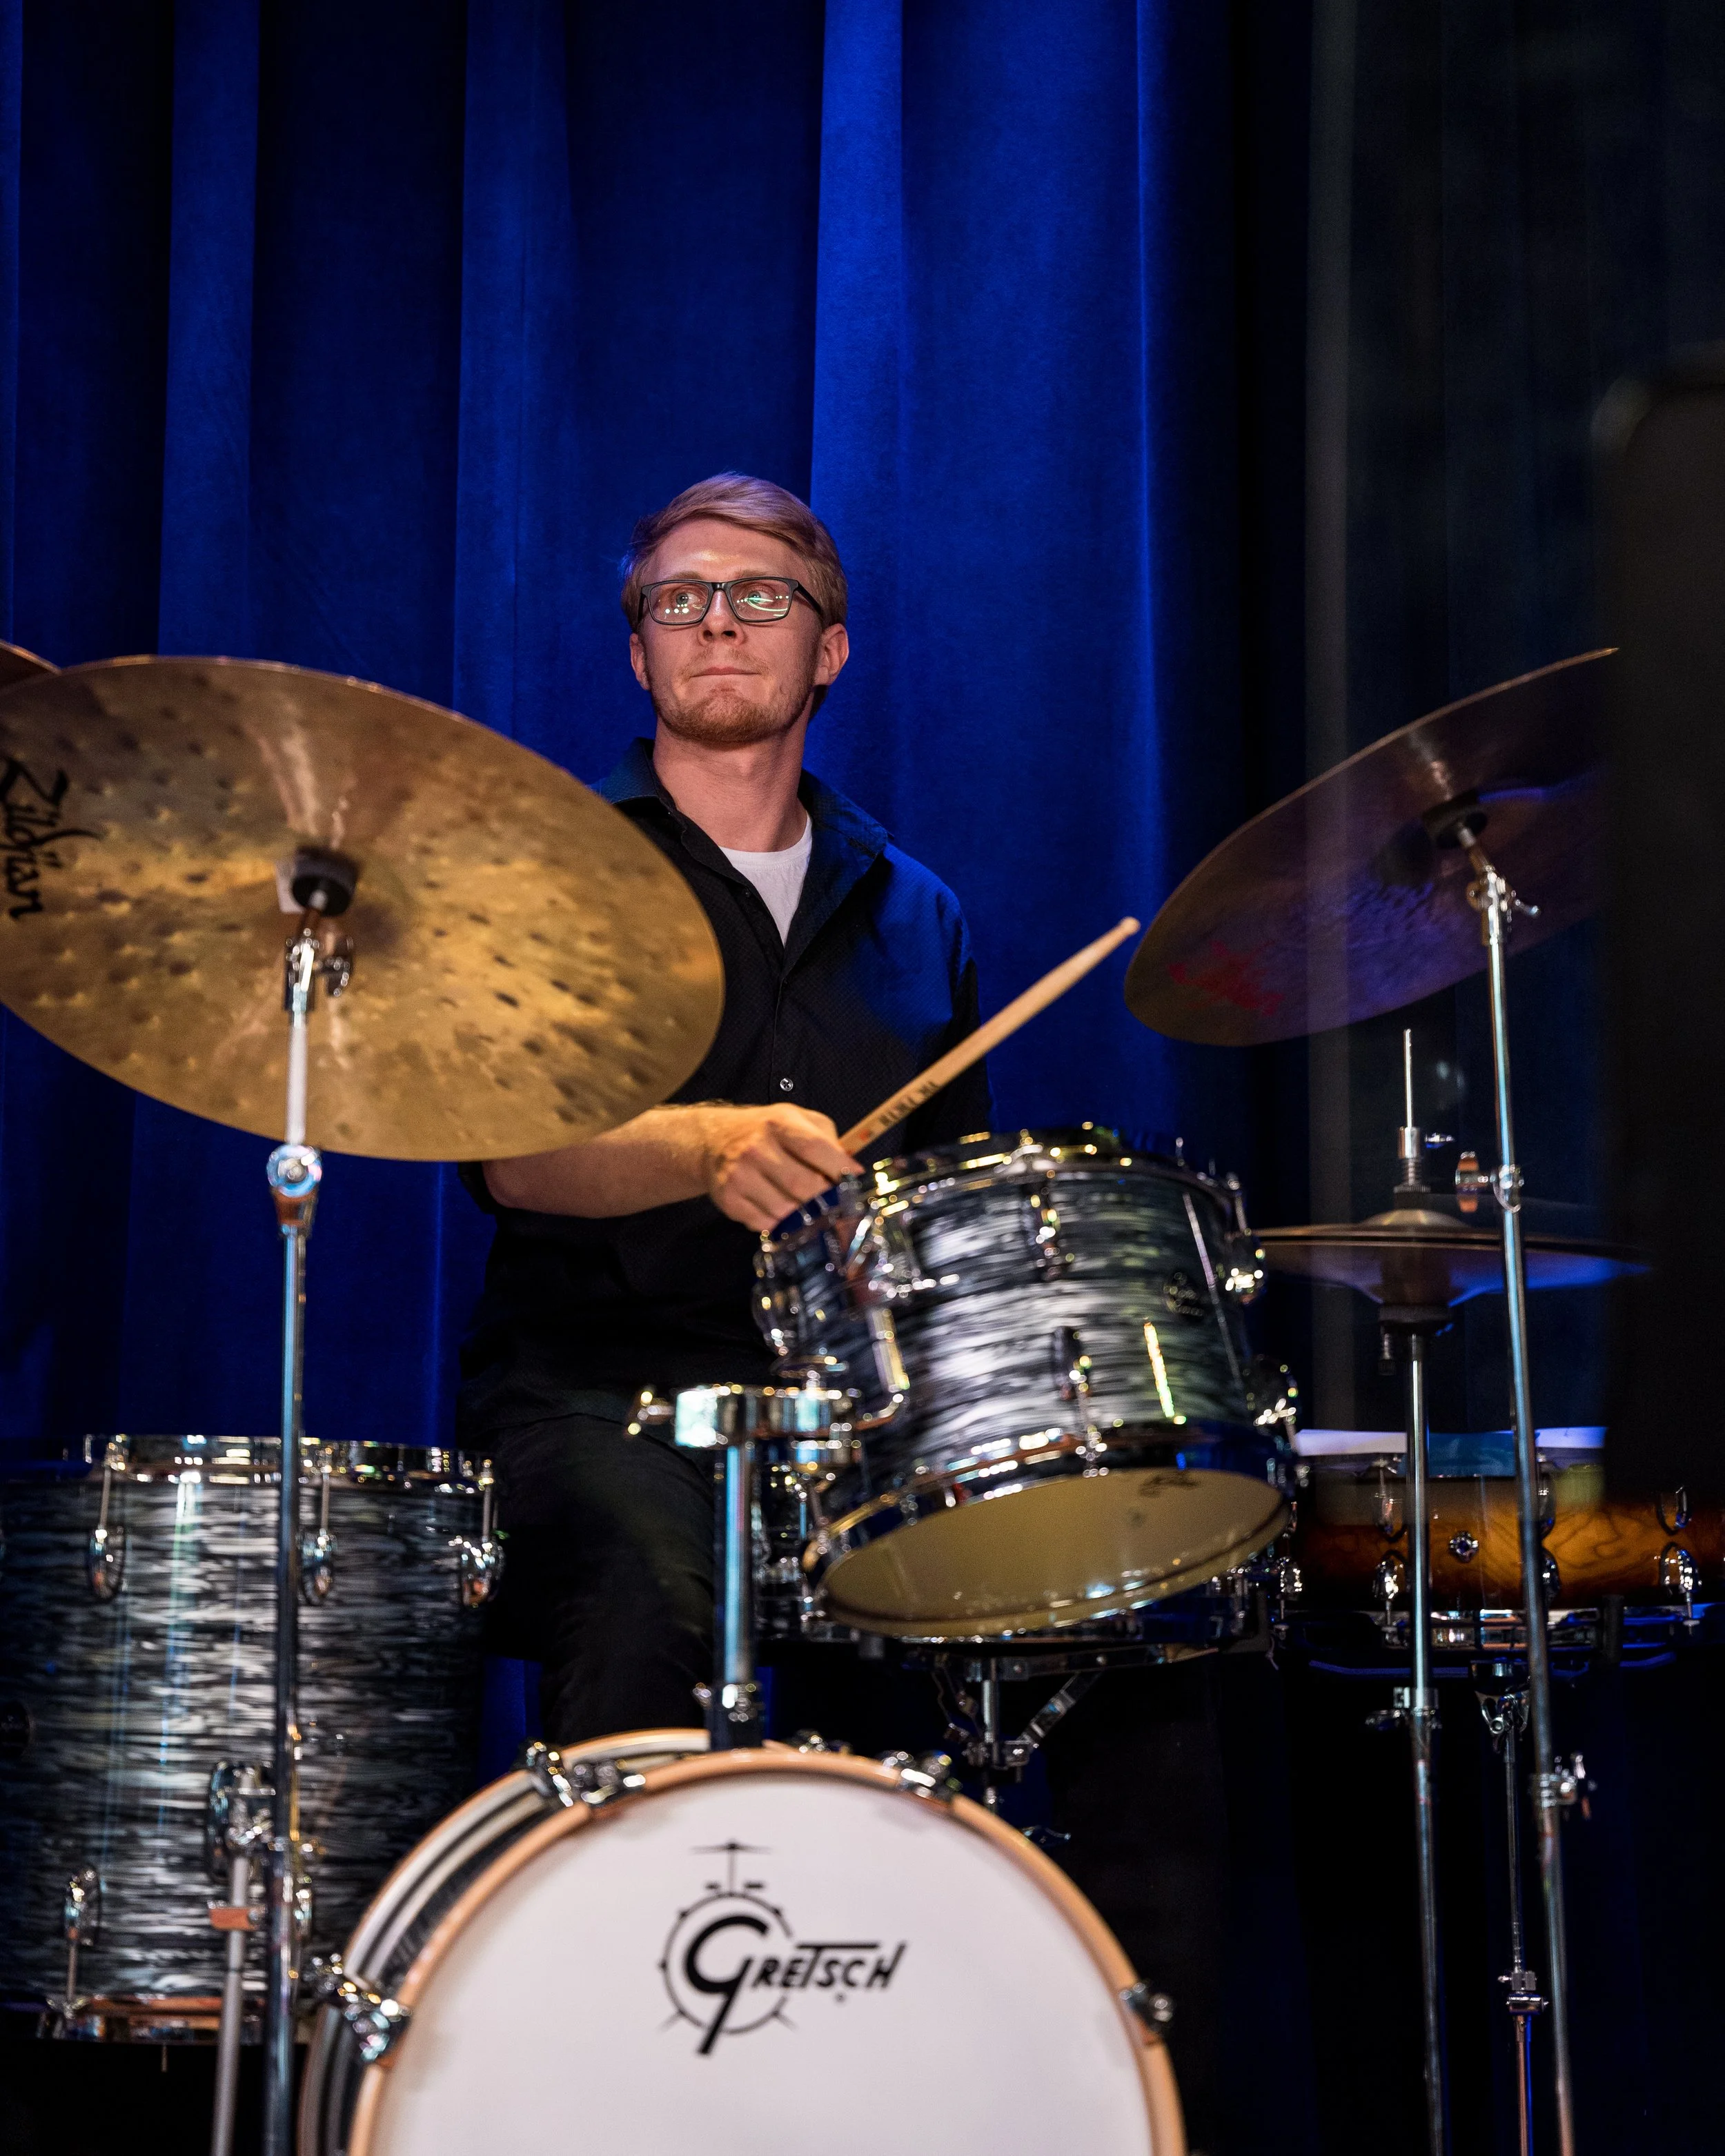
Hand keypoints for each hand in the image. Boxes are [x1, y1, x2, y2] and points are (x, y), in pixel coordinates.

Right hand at [700, 1104, 861, 1232]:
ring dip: (804, 1216)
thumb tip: (850, 1170)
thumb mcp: (796, 1119)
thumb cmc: (766, 1130)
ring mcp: (740, 1176)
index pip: (814, 1148)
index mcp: (778, 1123)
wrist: (713, 1140)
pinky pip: (765, 1224)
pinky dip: (780, 1223)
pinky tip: (781, 1211)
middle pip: (802, 1185)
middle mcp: (756, 1148)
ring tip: (810, 1210)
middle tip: (835, 1204)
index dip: (839, 1168)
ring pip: (786, 1210)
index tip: (854, 1181)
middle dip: (825, 1199)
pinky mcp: (729, 1200)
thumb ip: (826, 1139)